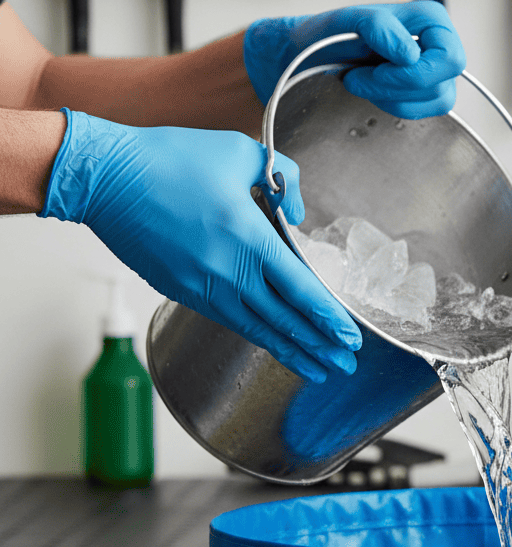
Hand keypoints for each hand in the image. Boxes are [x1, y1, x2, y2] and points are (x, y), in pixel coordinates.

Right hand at [40, 109, 360, 382]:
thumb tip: (299, 214)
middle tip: (345, 366)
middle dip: (320, 347)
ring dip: (292, 353)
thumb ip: (284, 179)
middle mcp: (229, 272)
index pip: (301, 289)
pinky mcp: (184, 292)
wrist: (103, 177)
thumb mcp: (240, 151)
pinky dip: (258, 336)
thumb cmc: (168, 159)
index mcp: (249, 239)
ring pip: (258, 330)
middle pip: (285, 321)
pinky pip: (231, 320)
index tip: (350, 338)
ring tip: (318, 371)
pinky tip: (273, 344)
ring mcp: (204, 288)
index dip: (329, 318)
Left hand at [244, 2, 465, 116]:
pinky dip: (394, 107)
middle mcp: (437, 45)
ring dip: (393, 98)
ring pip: (438, 102)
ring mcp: (432, 73)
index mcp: (429, 19)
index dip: (415, 73)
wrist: (309, 59)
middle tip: (363, 77)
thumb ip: (380, 29)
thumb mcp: (348, 22)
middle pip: (443, 84)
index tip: (378, 68)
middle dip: (399, 87)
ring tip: (364, 82)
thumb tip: (410, 54)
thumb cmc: (328, 37)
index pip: (449, 58)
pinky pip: (422, 114)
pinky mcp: (421, 96)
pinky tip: (373, 93)